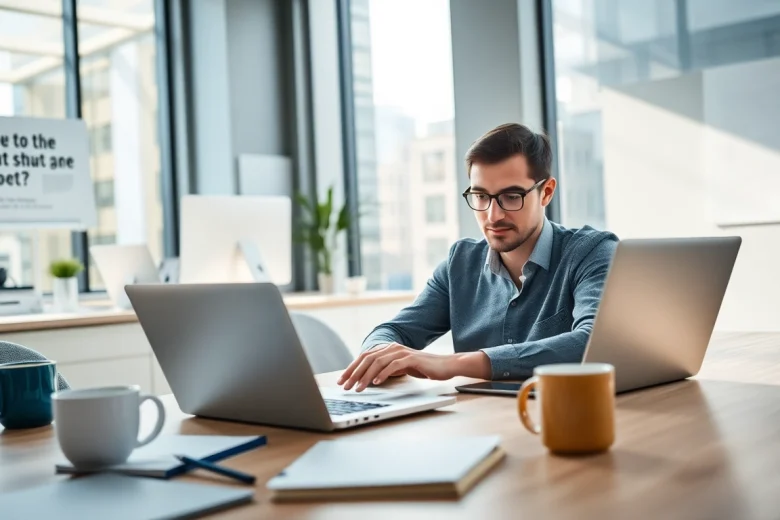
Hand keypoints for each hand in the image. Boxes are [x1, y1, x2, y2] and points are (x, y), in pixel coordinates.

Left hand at [338, 343, 490, 391]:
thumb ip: (387, 370)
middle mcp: (393, 347)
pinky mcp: (412, 358)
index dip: (351, 368)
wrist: (446, 366)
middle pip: (368, 358)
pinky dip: (383, 374)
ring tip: (358, 388)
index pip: (365, 357)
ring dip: (366, 376)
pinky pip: (394, 365)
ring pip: (378, 362)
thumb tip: (369, 379)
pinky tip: (377, 383)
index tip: (342, 380)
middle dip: (354, 373)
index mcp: (389, 349)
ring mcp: (402, 352)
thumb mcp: (401, 369)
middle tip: (345, 386)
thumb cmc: (424, 368)